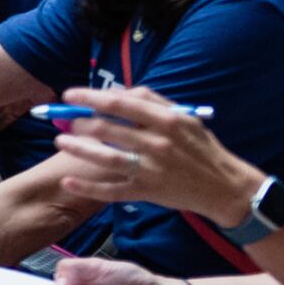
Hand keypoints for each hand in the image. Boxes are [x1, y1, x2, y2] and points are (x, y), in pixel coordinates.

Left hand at [52, 84, 257, 222]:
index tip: (70, 94)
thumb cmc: (201, 148)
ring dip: (77, 148)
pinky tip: (68, 181)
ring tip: (60, 141)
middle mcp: (157, 144)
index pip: (120, 104)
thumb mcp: (185, 118)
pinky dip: (88, 187)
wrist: (223, 186)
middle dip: (79, 123)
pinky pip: (111, 190)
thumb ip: (154, 102)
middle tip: (65, 120)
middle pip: (107, 130)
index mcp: (166, 121)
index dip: (90, 98)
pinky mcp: (146, 191)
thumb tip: (119, 92)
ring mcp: (150, 169)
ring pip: (105, 158)